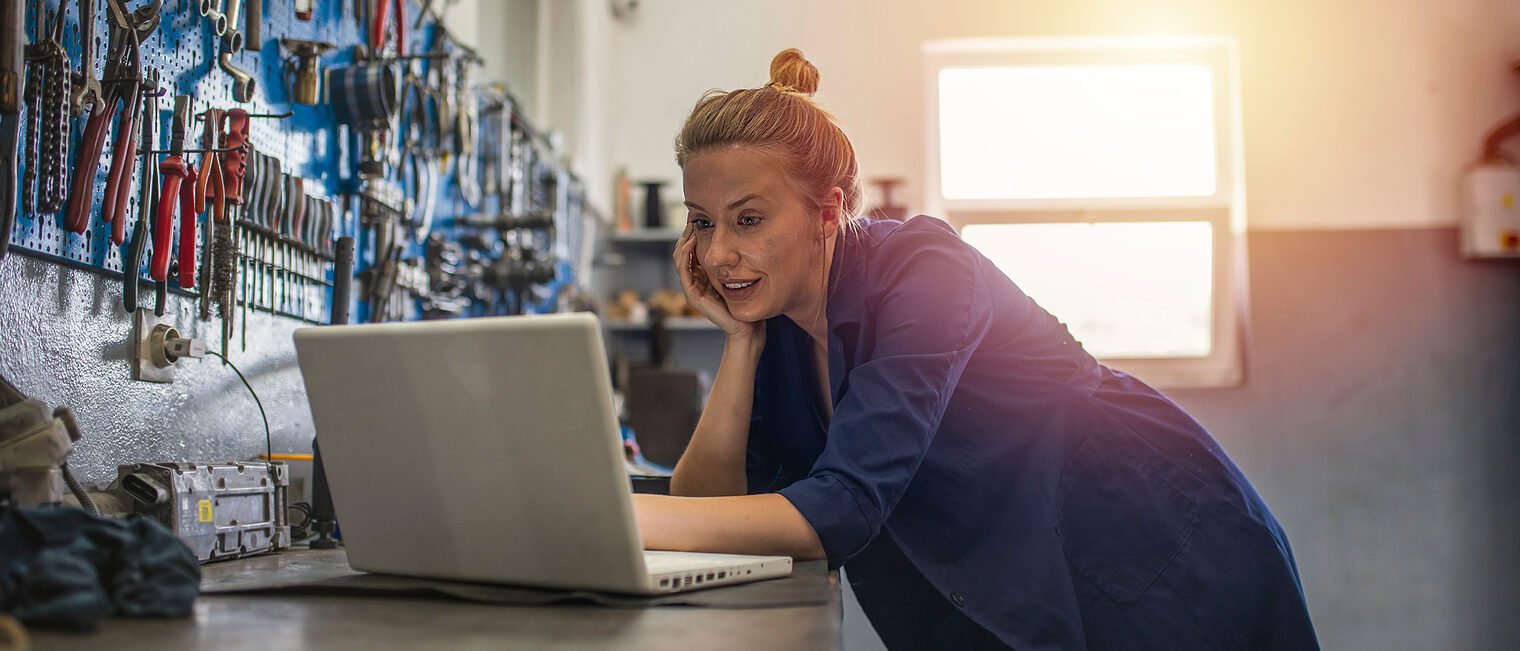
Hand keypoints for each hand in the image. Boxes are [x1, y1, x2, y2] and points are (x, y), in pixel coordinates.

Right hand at [674, 224, 763, 339]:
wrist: (746, 326)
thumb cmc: (746, 301)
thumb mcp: (738, 273)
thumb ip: (732, 259)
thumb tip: (736, 236)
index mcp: (703, 275)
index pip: (691, 249)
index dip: (693, 232)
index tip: (699, 215)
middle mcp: (695, 280)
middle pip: (683, 250)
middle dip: (686, 232)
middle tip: (691, 215)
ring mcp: (691, 288)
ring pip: (679, 258)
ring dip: (683, 239)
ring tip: (691, 224)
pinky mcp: (692, 295)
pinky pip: (684, 270)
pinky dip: (685, 254)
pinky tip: (692, 241)